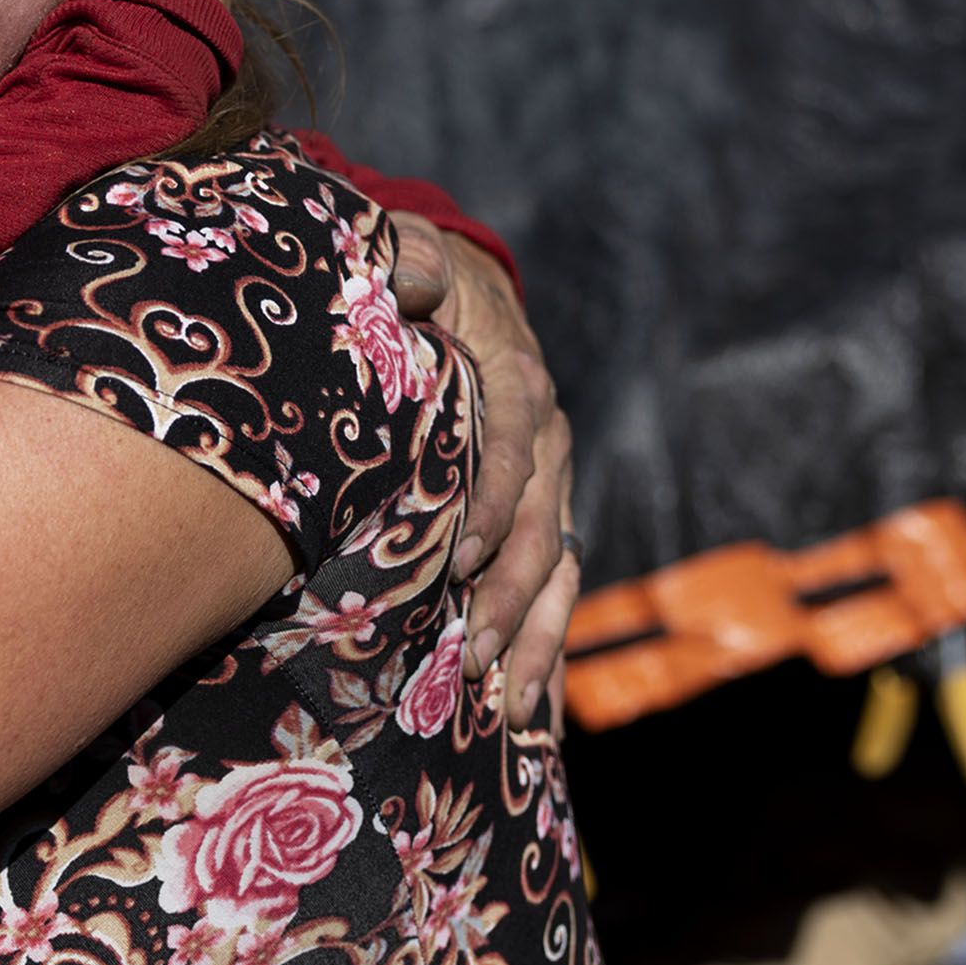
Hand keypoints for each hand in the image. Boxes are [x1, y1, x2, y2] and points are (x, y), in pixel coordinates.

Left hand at [392, 215, 578, 735]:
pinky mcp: (544, 509)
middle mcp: (547, 437)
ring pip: (558, 569)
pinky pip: (554, 584)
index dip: (489, 504)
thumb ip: (407, 262)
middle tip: (476, 656)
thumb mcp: (408, 254)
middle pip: (542, 528)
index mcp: (516, 380)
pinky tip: (535, 710)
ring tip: (514, 705)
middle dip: (511, 597)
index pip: (510, 450)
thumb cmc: (417, 279)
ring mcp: (551, 479)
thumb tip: (415, 280)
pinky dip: (546, 642)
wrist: (459, 279)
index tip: (456, 559)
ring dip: (538, 637)